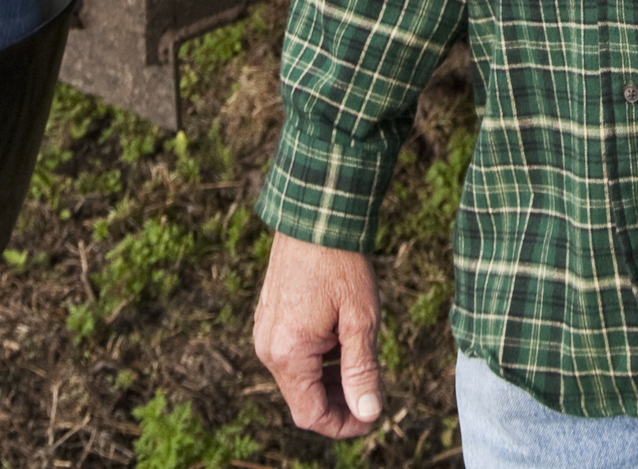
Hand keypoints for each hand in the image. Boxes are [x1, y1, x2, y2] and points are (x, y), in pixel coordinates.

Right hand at [253, 236, 384, 436]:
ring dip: (329, 379)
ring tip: (362, 359)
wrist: (315, 213)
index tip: (372, 416)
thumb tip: (369, 413)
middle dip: (339, 402)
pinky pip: (291, 354)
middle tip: (373, 391)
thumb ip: (362, 370)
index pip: (310, 415)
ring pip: (298, 377)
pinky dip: (317, 358)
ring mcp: (265, 331)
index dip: (343, 424)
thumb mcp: (360, 319)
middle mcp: (268, 348)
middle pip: (303, 398)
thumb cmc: (341, 264)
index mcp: (288, 353)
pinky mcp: (269, 317)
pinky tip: (342, 339)